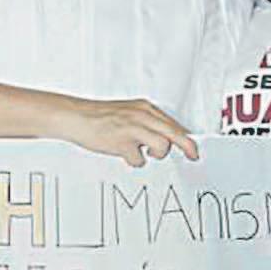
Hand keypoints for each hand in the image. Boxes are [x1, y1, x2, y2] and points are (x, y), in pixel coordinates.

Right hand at [60, 98, 198, 166]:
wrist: (76, 116)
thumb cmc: (100, 117)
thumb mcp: (129, 113)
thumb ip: (148, 123)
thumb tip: (167, 138)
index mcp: (145, 108)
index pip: (173, 124)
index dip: (186, 138)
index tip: (193, 149)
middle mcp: (141, 116)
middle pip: (174, 133)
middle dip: (187, 147)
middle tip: (193, 156)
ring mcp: (132, 128)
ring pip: (162, 146)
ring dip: (156, 154)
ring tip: (144, 152)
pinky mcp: (122, 141)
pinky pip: (139, 159)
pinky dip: (134, 161)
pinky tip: (126, 154)